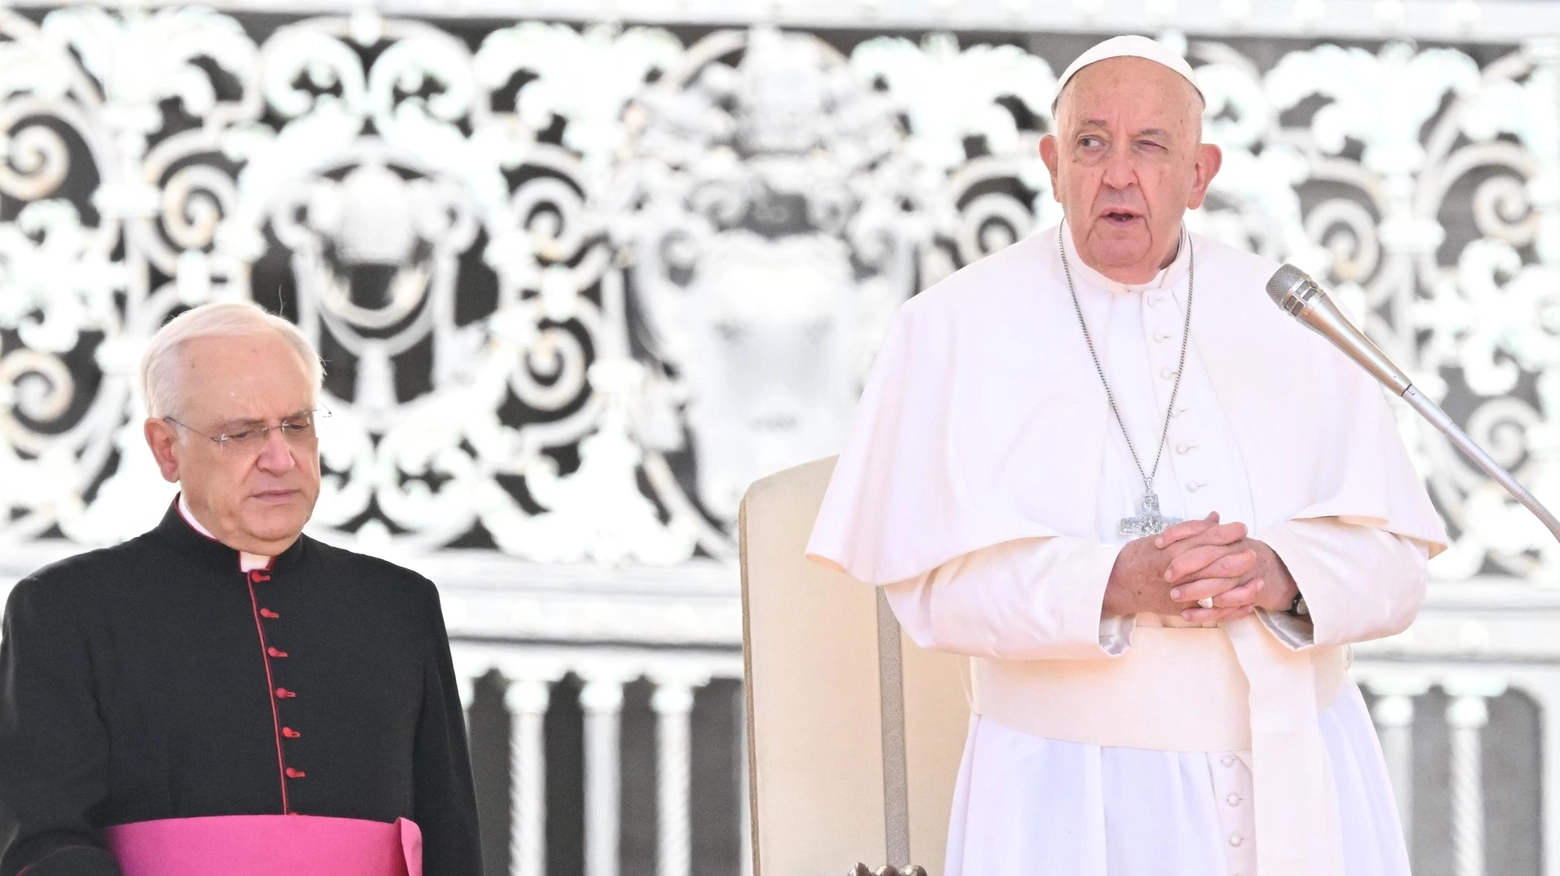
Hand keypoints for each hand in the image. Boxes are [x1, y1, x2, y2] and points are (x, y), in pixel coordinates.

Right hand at [1104, 513, 1249, 618]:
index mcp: (1172, 550)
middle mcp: (1178, 571)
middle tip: (1253, 551)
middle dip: (1237, 557)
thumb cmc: (1136, 558)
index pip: (1206, 539)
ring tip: (1256, 577)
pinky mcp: (1182, 608)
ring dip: (1239, 583)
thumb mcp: (1160, 538)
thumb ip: (1190, 530)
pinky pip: (1211, 609)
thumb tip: (1215, 518)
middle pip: (1215, 563)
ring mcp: (1180, 591)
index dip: (1227, 533)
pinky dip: (1230, 607)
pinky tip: (1245, 602)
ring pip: (1216, 587)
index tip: (1241, 529)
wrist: (1117, 584)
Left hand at [1158, 522, 1298, 623]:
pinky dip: (1206, 613)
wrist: (1281, 572)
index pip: (1203, 530)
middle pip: (1211, 556)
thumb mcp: (1226, 540)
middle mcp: (1239, 553)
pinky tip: (1187, 614)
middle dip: (1186, 565)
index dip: (1179, 534)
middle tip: (1166, 575)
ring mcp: (1245, 577)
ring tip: (1174, 596)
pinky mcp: (1247, 598)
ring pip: (1219, 584)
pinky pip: (1226, 608)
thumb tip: (1192, 519)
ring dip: (1194, 591)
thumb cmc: (1244, 554)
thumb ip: (1207, 530)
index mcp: (1230, 537)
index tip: (1159, 543)